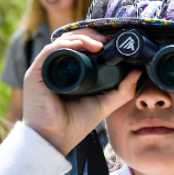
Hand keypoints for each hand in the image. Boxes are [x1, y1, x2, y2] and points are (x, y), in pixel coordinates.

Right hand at [23, 28, 140, 155]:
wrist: (58, 139)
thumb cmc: (76, 123)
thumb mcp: (105, 103)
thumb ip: (122, 90)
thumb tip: (138, 72)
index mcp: (71, 71)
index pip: (81, 47)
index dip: (96, 40)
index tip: (113, 41)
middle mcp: (57, 67)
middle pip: (72, 41)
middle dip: (90, 35)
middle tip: (108, 39)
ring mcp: (46, 69)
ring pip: (62, 42)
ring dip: (81, 38)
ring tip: (99, 44)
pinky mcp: (36, 74)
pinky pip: (49, 52)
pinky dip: (65, 45)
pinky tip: (80, 45)